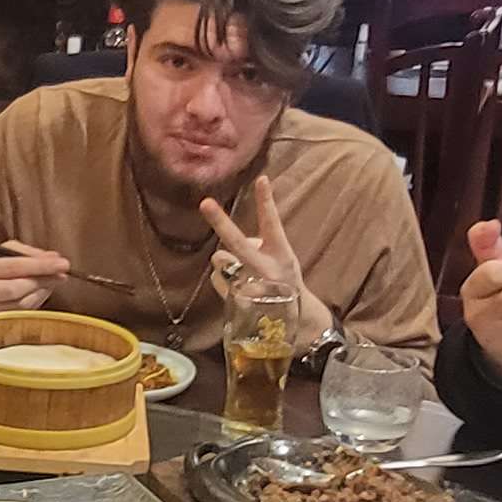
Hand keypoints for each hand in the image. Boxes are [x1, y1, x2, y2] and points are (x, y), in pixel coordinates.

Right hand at [0, 244, 72, 316]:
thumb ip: (24, 253)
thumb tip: (53, 258)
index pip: (11, 268)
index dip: (39, 266)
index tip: (62, 263)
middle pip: (16, 291)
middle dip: (42, 281)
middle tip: (61, 273)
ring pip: (21, 306)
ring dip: (42, 293)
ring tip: (51, 281)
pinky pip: (19, 315)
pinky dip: (34, 303)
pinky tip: (40, 293)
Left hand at [202, 183, 335, 348]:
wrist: (295, 321)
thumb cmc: (284, 283)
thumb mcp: (282, 259)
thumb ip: (260, 246)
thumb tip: (234, 247)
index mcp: (280, 253)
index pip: (272, 223)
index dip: (266, 201)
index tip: (262, 179)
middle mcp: (265, 268)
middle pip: (237, 242)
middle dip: (220, 222)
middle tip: (205, 203)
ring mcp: (250, 285)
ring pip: (220, 259)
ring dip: (225, 262)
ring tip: (241, 274)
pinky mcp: (235, 301)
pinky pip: (217, 279)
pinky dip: (223, 280)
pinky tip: (237, 289)